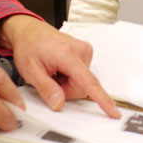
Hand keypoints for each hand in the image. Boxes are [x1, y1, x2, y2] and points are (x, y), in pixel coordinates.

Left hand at [0, 15, 120, 118]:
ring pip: (82, 83)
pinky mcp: (85, 52)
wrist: (29, 30)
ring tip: (53, 71)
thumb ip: (46, 89)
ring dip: (67, 83)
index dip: (102, 99)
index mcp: (67, 54)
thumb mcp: (30, 71)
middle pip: (82, 87)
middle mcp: (80, 50)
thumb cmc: (29, 46)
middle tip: (50, 79)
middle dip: (65, 90)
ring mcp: (85, 50)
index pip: (88, 82)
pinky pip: (82, 75)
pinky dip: (70, 77)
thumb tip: (59, 104)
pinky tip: (59, 68)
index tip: (114, 112)